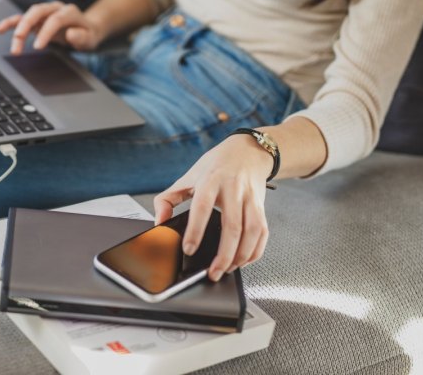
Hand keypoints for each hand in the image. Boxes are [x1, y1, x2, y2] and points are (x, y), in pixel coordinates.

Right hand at [0, 1, 104, 54]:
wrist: (86, 29)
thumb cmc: (87, 34)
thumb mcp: (90, 38)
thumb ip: (82, 36)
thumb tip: (71, 34)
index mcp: (69, 11)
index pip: (55, 19)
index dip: (45, 32)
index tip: (37, 47)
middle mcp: (55, 8)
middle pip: (38, 11)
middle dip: (26, 24)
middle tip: (18, 39)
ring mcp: (45, 13)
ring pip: (28, 15)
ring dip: (16, 26)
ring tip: (8, 39)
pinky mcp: (37, 19)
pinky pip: (22, 18)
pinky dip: (11, 23)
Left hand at [153, 134, 272, 281]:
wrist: (247, 151)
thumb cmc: (216, 165)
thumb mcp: (188, 177)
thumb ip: (168, 199)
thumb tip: (159, 222)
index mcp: (211, 180)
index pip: (202, 207)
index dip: (196, 230)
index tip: (188, 249)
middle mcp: (233, 189)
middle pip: (232, 226)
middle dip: (223, 254)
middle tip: (213, 272)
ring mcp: (250, 198)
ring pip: (251, 232)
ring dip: (240, 256)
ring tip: (227, 269)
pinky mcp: (262, 206)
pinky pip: (263, 233)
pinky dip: (255, 251)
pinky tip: (243, 260)